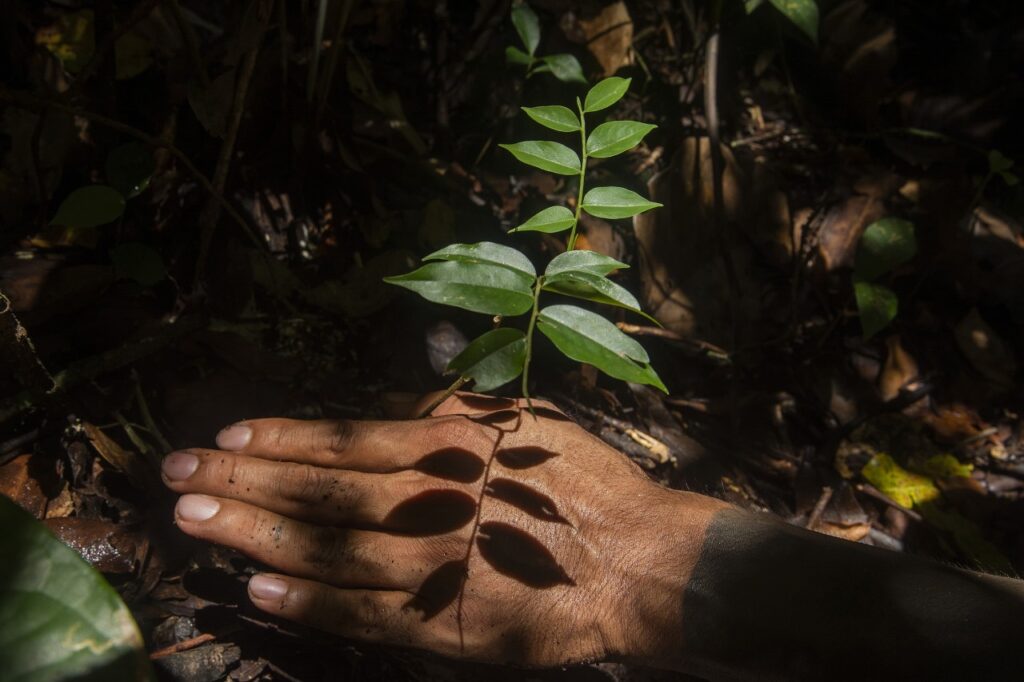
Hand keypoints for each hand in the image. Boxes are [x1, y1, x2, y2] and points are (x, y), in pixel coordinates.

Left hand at [161, 393, 722, 666]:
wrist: (637, 561)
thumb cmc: (583, 481)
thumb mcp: (526, 419)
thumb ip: (455, 413)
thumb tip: (394, 407)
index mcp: (451, 448)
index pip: (344, 439)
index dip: (280, 438)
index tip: (225, 436)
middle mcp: (432, 501)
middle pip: (319, 490)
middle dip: (242, 481)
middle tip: (176, 476)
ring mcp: (434, 566)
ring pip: (328, 547)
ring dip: (256, 534)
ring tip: (194, 524)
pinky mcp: (445, 623)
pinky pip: (363, 613)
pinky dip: (308, 601)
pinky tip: (257, 588)